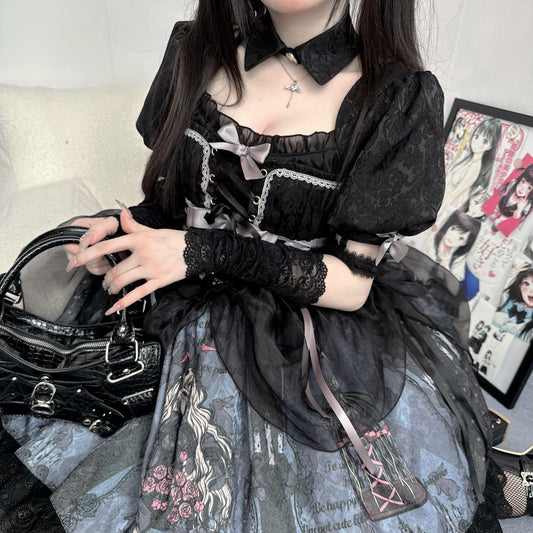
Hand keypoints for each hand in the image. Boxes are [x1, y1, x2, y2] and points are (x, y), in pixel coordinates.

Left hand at [69, 208, 186, 314]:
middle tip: (104, 282)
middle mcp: (143, 254)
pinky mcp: (159, 281)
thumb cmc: (174, 240)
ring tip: (111, 289)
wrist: (197, 251)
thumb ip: (133, 224)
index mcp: (139, 239)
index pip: (109, 245)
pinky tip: (115, 307)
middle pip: (115, 269)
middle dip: (106, 278)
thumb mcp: (152, 230)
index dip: (90, 253)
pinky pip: (138, 293)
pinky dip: (124, 302)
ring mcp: (151, 268)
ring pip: (123, 281)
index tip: (77, 259)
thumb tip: (120, 214)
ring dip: (113, 287)